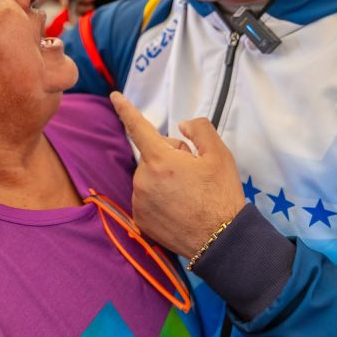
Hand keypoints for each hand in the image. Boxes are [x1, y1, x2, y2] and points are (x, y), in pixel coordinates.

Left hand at [110, 92, 245, 257]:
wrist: (221, 240)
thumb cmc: (221, 196)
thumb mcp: (219, 154)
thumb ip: (199, 130)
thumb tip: (181, 126)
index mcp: (160, 160)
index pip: (138, 127)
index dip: (126, 109)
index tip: (115, 96)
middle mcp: (143, 180)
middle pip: (153, 156)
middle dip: (170, 158)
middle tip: (194, 174)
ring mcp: (140, 202)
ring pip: (150, 177)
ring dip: (164, 179)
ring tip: (189, 194)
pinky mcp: (140, 220)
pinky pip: (147, 198)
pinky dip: (160, 198)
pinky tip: (179, 207)